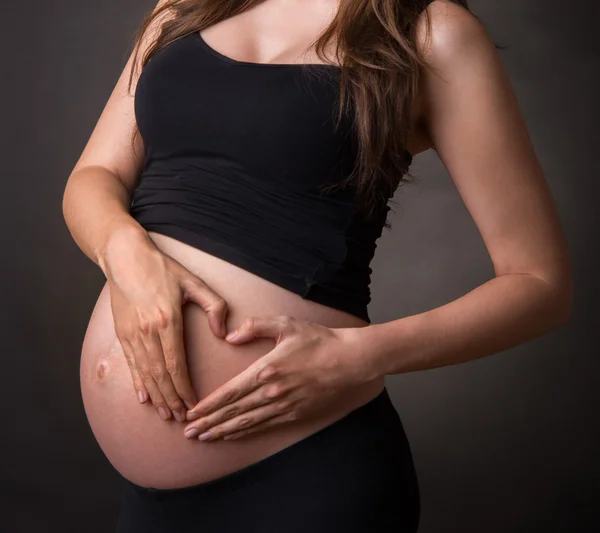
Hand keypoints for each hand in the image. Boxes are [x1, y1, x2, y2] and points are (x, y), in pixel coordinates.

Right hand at [103, 231, 228, 421]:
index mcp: (167, 320)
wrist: (124, 258)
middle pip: (160, 375)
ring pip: (145, 373)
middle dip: (173, 399)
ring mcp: (132, 334)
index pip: (176, 364)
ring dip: (157, 396)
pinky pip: (131, 364)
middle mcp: (147, 331)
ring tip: (167, 413)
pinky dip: (137, 383)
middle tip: (183, 418)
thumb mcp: (193, 281)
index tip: (194, 403)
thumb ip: (214, 305)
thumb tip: (222, 332)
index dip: (185, 388)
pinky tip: (143, 398)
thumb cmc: (161, 268)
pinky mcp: (123, 333)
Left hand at [183, 315, 368, 440]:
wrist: (349, 361)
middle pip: (233, 411)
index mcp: (266, 369)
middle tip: (188, 433)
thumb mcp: (286, 324)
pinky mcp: (295, 414)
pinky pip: (264, 426)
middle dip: (209, 423)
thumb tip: (229, 337)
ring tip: (204, 438)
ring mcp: (284, 406)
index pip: (230, 391)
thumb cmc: (318, 340)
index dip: (209, 404)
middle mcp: (271, 391)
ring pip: (247, 422)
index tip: (191, 413)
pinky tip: (233, 435)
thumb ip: (255, 327)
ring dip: (223, 431)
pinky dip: (245, 432)